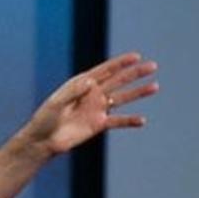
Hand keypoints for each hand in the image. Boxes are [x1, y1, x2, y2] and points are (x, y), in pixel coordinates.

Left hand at [21, 52, 158, 156]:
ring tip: (155, 86)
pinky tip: (142, 120)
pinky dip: (130, 121)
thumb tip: (91, 83)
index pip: (105, 70)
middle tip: (153, 66)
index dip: (121, 63)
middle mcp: (93, 93)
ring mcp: (97, 108)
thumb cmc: (45, 118)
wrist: (43, 140)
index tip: (136, 57)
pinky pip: (118, 121)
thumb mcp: (57, 102)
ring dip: (138, 92)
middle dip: (135, 73)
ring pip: (122, 98)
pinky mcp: (98, 124)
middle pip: (119, 80)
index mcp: (82, 82)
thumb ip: (74, 92)